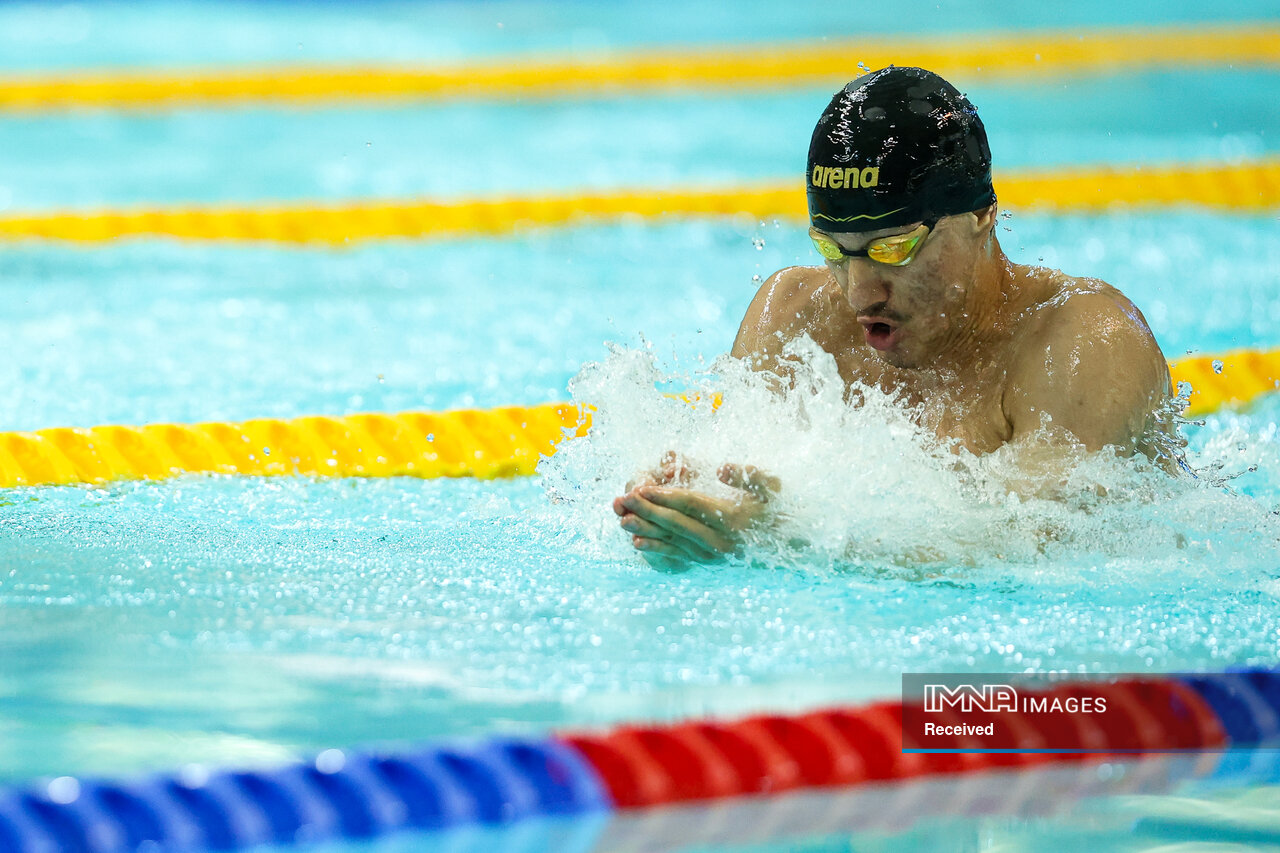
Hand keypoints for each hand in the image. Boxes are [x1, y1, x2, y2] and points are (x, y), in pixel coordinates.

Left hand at [612, 460, 779, 569]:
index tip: (643, 486)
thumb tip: (721, 468)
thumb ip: (749, 475)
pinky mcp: (708, 564)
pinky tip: (637, 543)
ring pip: (673, 541)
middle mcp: (720, 540)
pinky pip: (677, 556)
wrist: (788, 548)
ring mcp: (712, 556)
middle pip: (677, 523)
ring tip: (623, 520)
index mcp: (732, 518)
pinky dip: (656, 549)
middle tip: (623, 499)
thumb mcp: (771, 487)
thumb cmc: (776, 510)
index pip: (691, 504)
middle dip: (648, 510)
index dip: (665, 495)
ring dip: (646, 530)